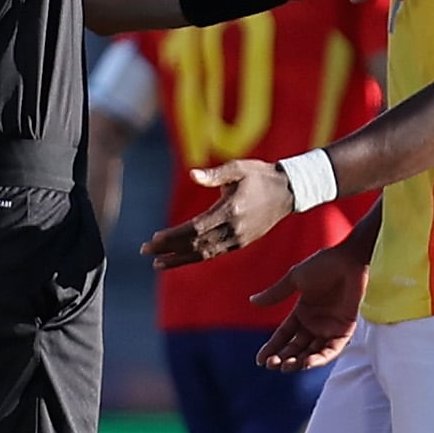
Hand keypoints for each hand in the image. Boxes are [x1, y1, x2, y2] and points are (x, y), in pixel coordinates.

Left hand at [145, 159, 295, 266]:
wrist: (288, 191)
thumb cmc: (259, 175)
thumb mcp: (238, 168)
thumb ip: (214, 175)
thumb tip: (192, 174)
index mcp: (230, 210)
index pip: (195, 228)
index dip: (174, 236)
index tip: (154, 239)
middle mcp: (234, 229)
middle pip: (195, 244)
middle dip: (169, 250)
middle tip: (145, 252)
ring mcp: (238, 239)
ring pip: (204, 254)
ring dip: (179, 260)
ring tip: (157, 264)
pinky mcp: (241, 243)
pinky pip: (214, 253)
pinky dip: (195, 258)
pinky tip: (180, 259)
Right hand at [251, 242, 367, 370]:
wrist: (349, 260)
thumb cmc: (324, 265)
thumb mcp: (295, 279)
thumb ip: (276, 294)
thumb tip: (252, 301)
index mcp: (301, 312)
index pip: (283, 335)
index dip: (272, 348)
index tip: (260, 361)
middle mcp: (314, 323)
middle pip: (296, 347)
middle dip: (283, 358)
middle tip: (273, 364)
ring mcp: (329, 328)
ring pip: (312, 352)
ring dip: (299, 362)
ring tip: (286, 366)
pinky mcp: (345, 331)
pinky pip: (332, 349)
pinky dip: (320, 358)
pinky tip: (307, 363)